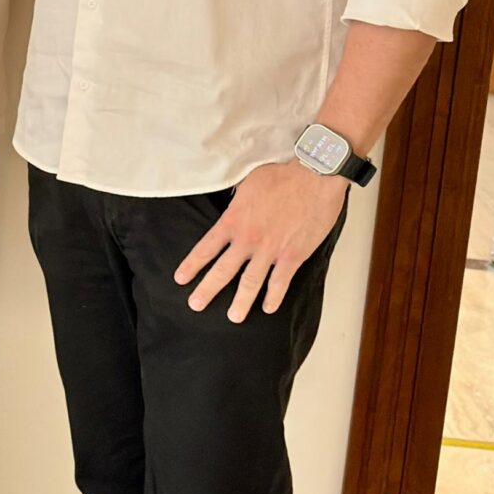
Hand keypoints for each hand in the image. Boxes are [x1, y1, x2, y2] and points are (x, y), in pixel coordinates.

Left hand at [174, 159, 350, 321]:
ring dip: (241, 302)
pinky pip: (281, 282)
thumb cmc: (281, 175)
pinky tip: (268, 308)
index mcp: (232, 221)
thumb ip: (235, 202)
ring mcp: (270, 250)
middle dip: (207, 290)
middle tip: (195, 305)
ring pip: (251, 282)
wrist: (314, 176)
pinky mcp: (294, 255)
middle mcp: (247, 240)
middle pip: (222, 271)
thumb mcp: (246, 184)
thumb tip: (231, 207)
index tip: (180, 279)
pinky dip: (274, 296)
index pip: (205, 248)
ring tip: (233, 317)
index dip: (192, 265)